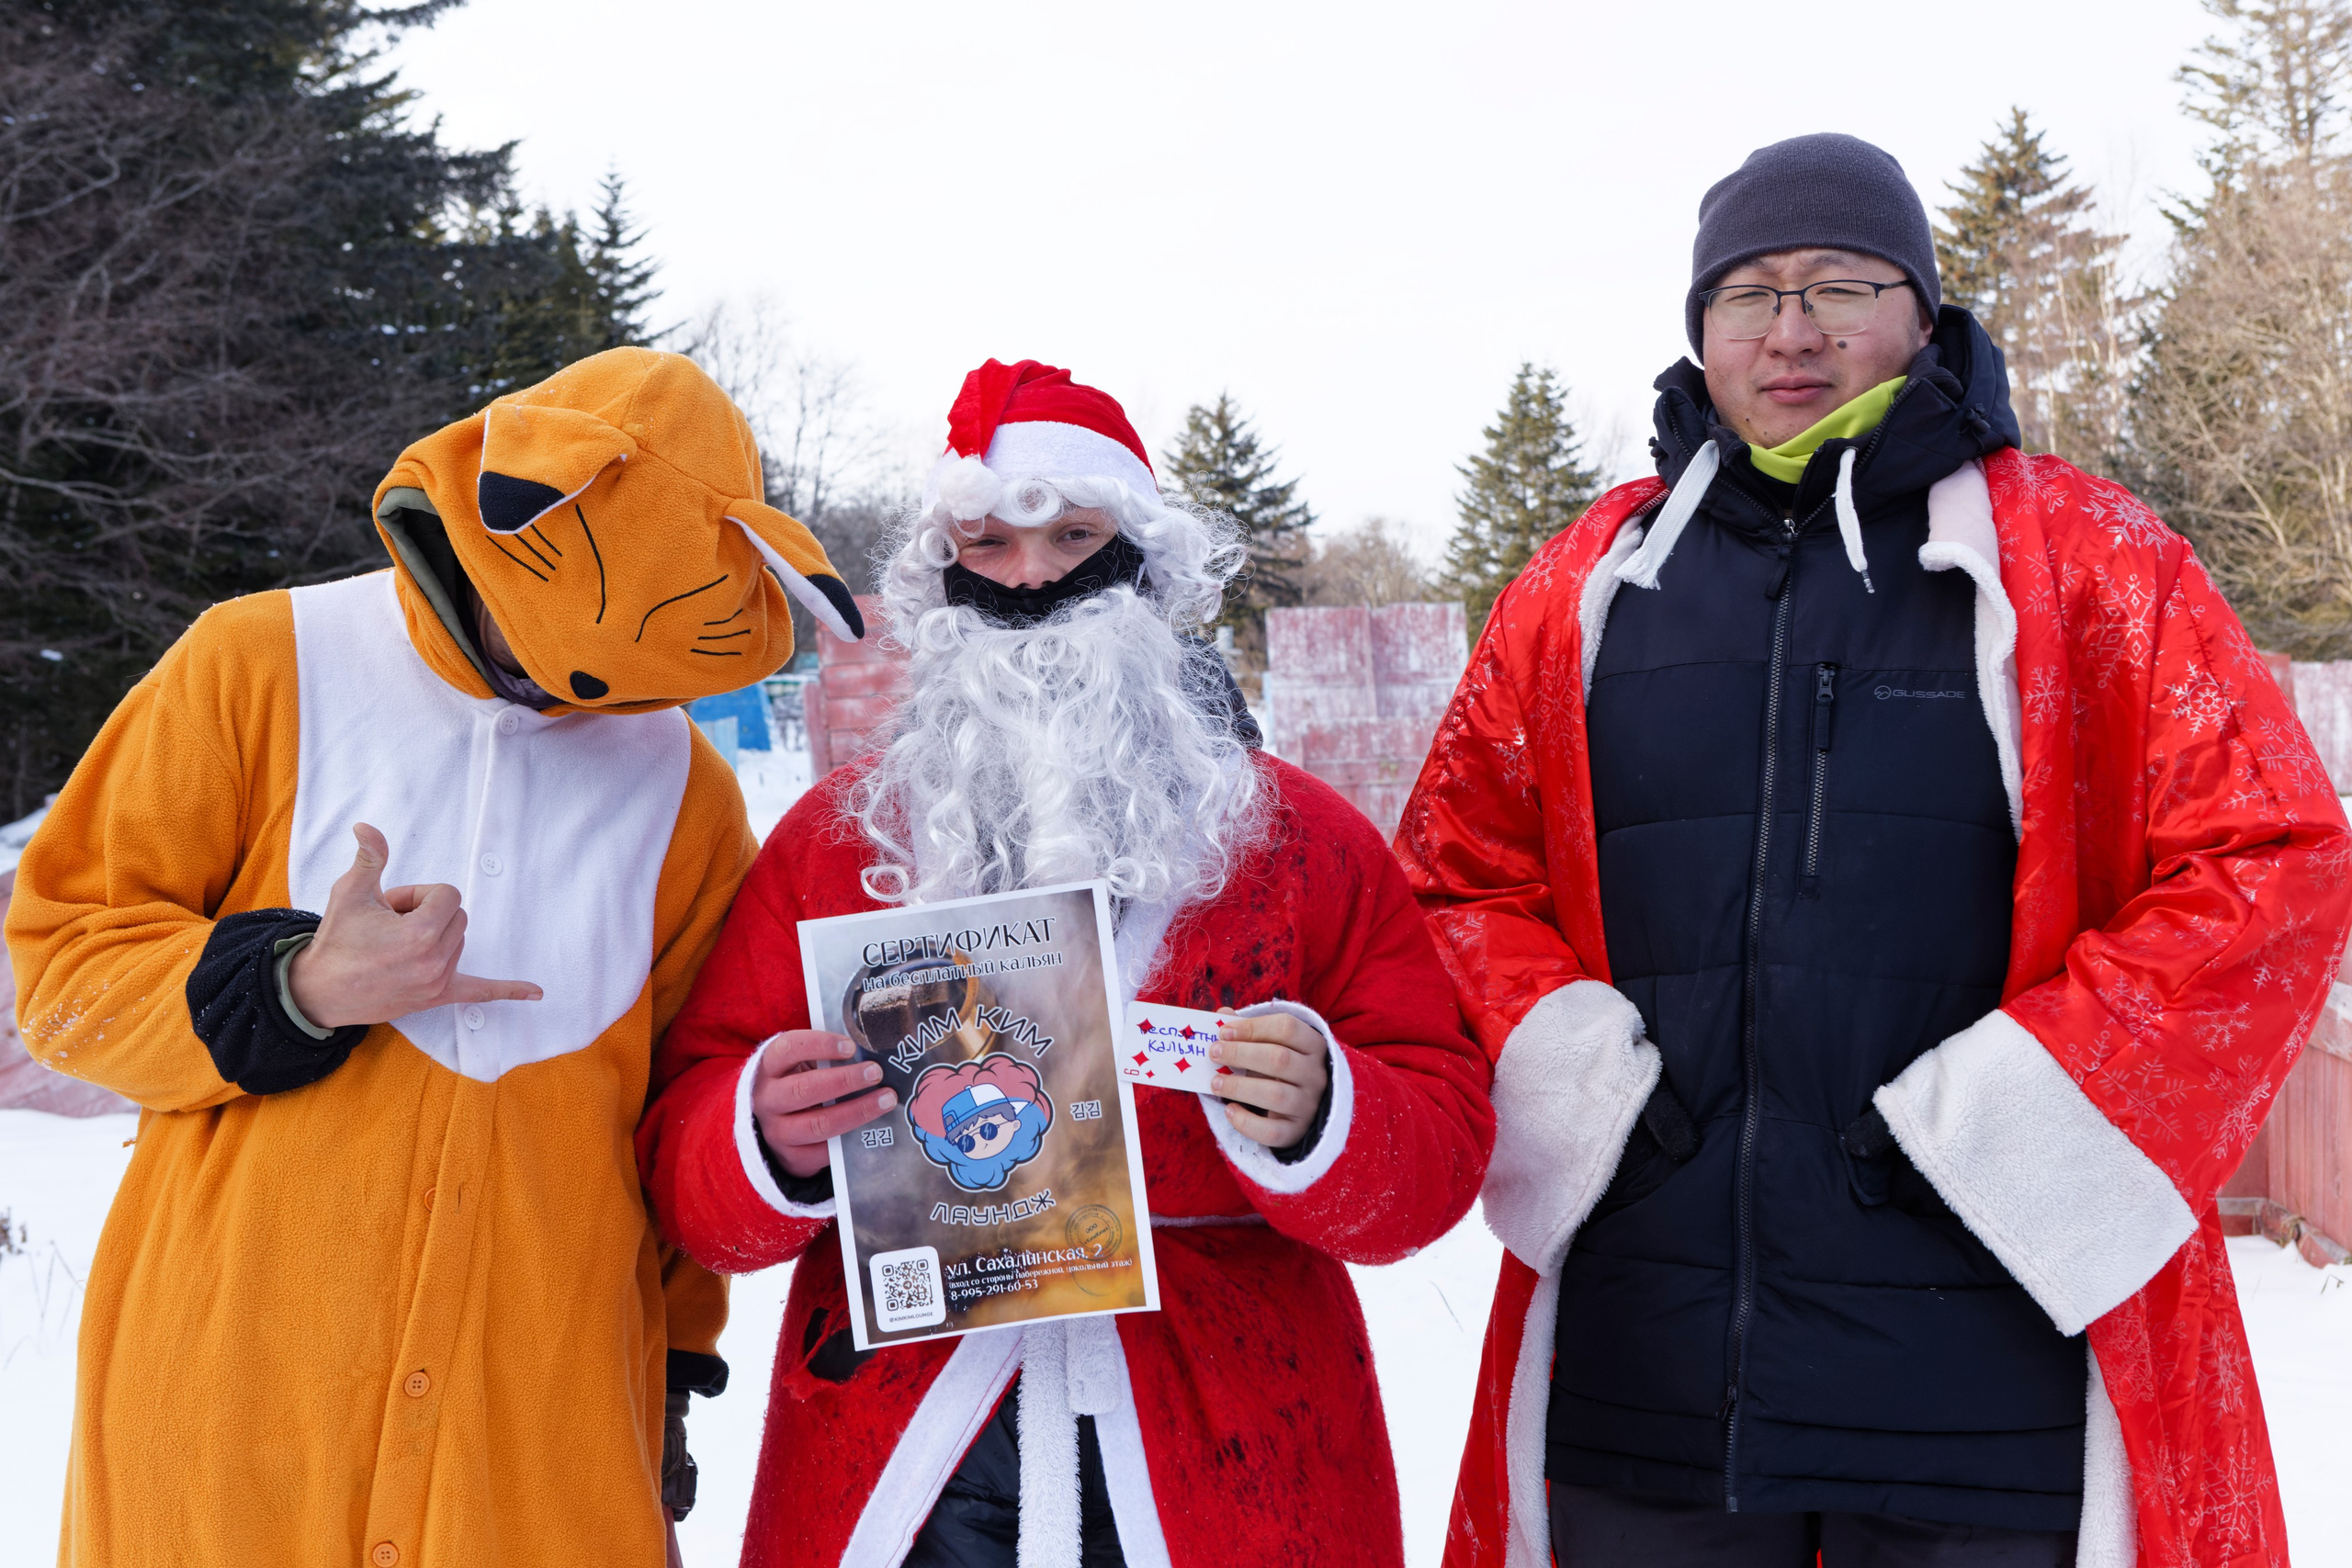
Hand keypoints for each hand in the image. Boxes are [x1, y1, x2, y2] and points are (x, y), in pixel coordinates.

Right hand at [286, 824, 543, 1028]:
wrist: (319, 989)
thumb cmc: (337, 939)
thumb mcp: (351, 892)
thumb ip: (371, 857)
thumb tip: (367, 826)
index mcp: (421, 934)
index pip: (448, 894)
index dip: (418, 894)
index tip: (390, 906)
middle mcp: (435, 960)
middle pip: (458, 916)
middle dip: (427, 912)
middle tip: (390, 925)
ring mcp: (438, 982)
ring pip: (459, 940)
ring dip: (434, 935)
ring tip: (394, 944)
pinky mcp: (437, 996)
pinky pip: (479, 992)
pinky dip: (507, 991)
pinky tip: (536, 993)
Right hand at [752, 1030, 896, 1177]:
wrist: (777, 1128)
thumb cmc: (799, 1085)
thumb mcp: (803, 1066)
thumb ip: (828, 1058)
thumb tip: (870, 1052)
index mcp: (769, 1068)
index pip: (788, 1049)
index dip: (820, 1044)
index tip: (851, 1047)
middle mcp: (767, 1099)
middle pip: (804, 1089)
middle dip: (844, 1080)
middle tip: (875, 1073)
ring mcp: (777, 1131)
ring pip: (818, 1123)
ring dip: (857, 1110)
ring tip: (886, 1099)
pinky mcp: (791, 1157)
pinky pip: (825, 1151)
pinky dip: (851, 1138)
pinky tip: (873, 1127)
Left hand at [1208, 1008, 1329, 1147]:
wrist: (1301, 1108)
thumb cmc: (1279, 1069)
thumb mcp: (1270, 1045)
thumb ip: (1247, 1030)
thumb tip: (1221, 1015)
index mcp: (1313, 1045)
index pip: (1287, 1027)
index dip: (1253, 1027)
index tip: (1223, 1032)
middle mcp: (1316, 1075)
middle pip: (1279, 1059)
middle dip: (1241, 1054)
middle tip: (1214, 1053)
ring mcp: (1308, 1105)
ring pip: (1275, 1095)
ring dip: (1239, 1087)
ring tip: (1214, 1083)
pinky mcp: (1296, 1132)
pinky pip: (1272, 1131)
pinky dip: (1247, 1122)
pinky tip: (1229, 1111)